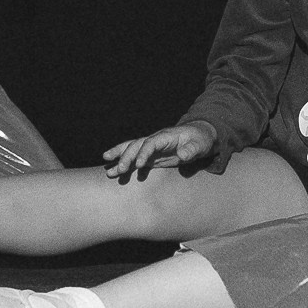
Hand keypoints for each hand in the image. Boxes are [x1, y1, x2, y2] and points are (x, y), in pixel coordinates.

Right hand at [102, 122, 217, 180]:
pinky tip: (112, 171)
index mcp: (165, 136)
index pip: (151, 143)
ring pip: (131, 150)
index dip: (144, 153)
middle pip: (136, 146)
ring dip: (118, 158)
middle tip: (119, 170)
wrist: (198, 137)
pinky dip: (122, 164)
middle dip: (126, 157)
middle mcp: (154, 141)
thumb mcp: (200, 144)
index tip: (140, 165)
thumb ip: (191, 149)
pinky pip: (134, 160)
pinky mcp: (150, 157)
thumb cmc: (200, 140)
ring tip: (107, 169)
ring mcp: (151, 148)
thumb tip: (184, 155)